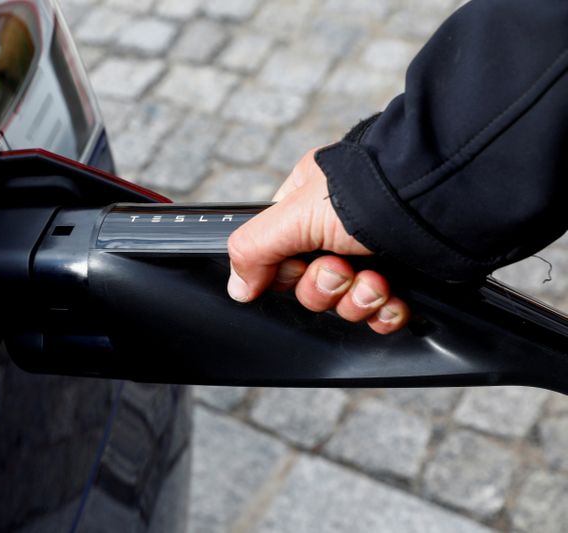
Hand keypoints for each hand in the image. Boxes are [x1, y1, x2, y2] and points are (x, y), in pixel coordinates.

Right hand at [226, 148, 408, 333]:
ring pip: (344, 303)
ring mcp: (372, 254)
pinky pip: (380, 314)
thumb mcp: (293, 215)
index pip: (277, 255)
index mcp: (307, 205)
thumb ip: (253, 249)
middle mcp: (338, 230)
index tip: (298, 265)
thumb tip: (237, 287)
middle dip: (325, 287)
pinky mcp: (404, 277)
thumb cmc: (368, 195)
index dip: (286, 272)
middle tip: (341, 269)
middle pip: (310, 286)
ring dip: (357, 301)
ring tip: (375, 282)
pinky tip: (393, 300)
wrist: (438, 206)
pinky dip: (384, 314)